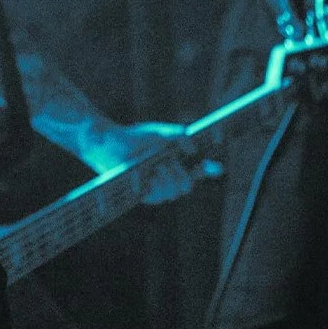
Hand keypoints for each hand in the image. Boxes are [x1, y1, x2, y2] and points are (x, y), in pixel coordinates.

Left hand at [86, 122, 217, 204]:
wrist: (109, 144)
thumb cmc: (134, 138)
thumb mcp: (160, 133)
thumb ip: (179, 135)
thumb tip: (194, 150)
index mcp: (175, 164)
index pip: (198, 171)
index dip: (209, 171)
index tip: (217, 167)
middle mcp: (168, 179)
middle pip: (187, 185)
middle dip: (182, 174)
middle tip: (171, 162)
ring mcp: (156, 189)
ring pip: (174, 191)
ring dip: (168, 177)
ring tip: (157, 165)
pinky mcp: (143, 195)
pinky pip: (159, 195)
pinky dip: (157, 183)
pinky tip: (151, 174)